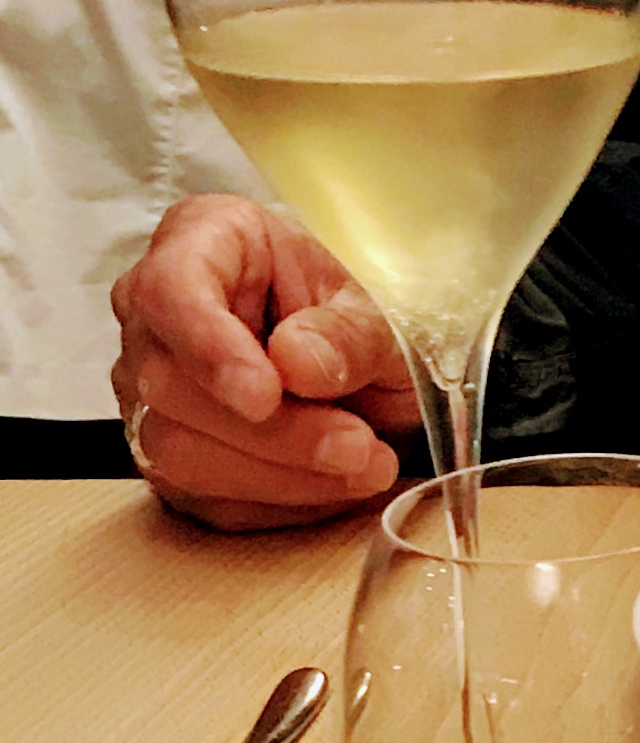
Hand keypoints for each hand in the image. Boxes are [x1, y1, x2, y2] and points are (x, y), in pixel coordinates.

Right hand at [110, 196, 420, 531]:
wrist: (378, 384)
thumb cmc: (366, 329)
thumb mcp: (384, 319)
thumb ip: (347, 335)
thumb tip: (294, 363)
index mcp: (206, 240)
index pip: (170, 289)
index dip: (209, 347)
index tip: (264, 394)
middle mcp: (156, 312)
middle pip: (169, 385)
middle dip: (275, 433)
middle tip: (360, 446)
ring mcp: (152, 390)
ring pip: (178, 452)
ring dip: (283, 476)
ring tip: (367, 466)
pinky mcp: (172, 458)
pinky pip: (206, 499)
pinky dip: (281, 503)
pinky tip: (335, 485)